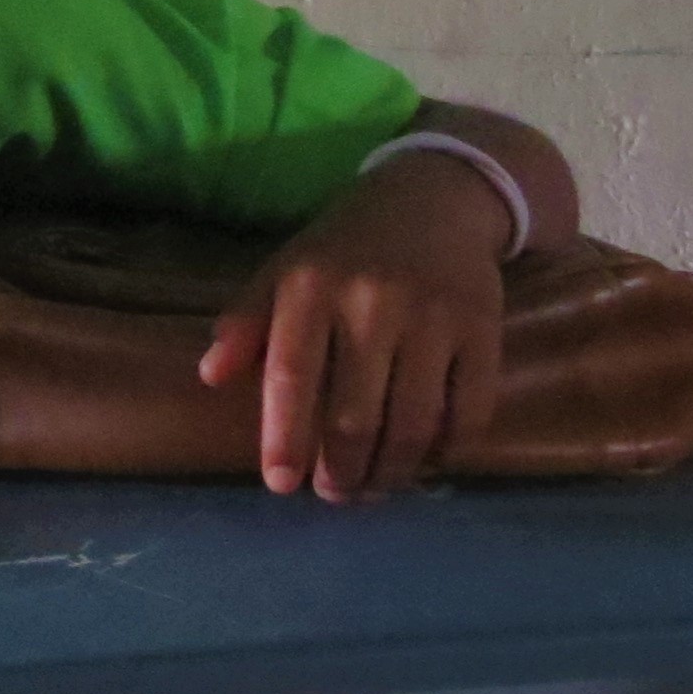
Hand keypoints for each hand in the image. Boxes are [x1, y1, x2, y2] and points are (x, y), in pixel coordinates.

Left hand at [199, 155, 512, 501]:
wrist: (435, 199)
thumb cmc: (345, 247)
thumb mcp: (285, 269)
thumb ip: (246, 322)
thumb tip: (209, 376)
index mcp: (310, 286)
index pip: (290, 375)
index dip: (284, 436)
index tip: (280, 484)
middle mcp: (371, 302)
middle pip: (355, 415)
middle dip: (342, 470)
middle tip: (334, 494)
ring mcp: (433, 317)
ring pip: (413, 424)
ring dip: (392, 472)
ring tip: (374, 487)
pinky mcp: (483, 330)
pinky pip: (468, 412)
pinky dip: (447, 451)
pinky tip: (426, 461)